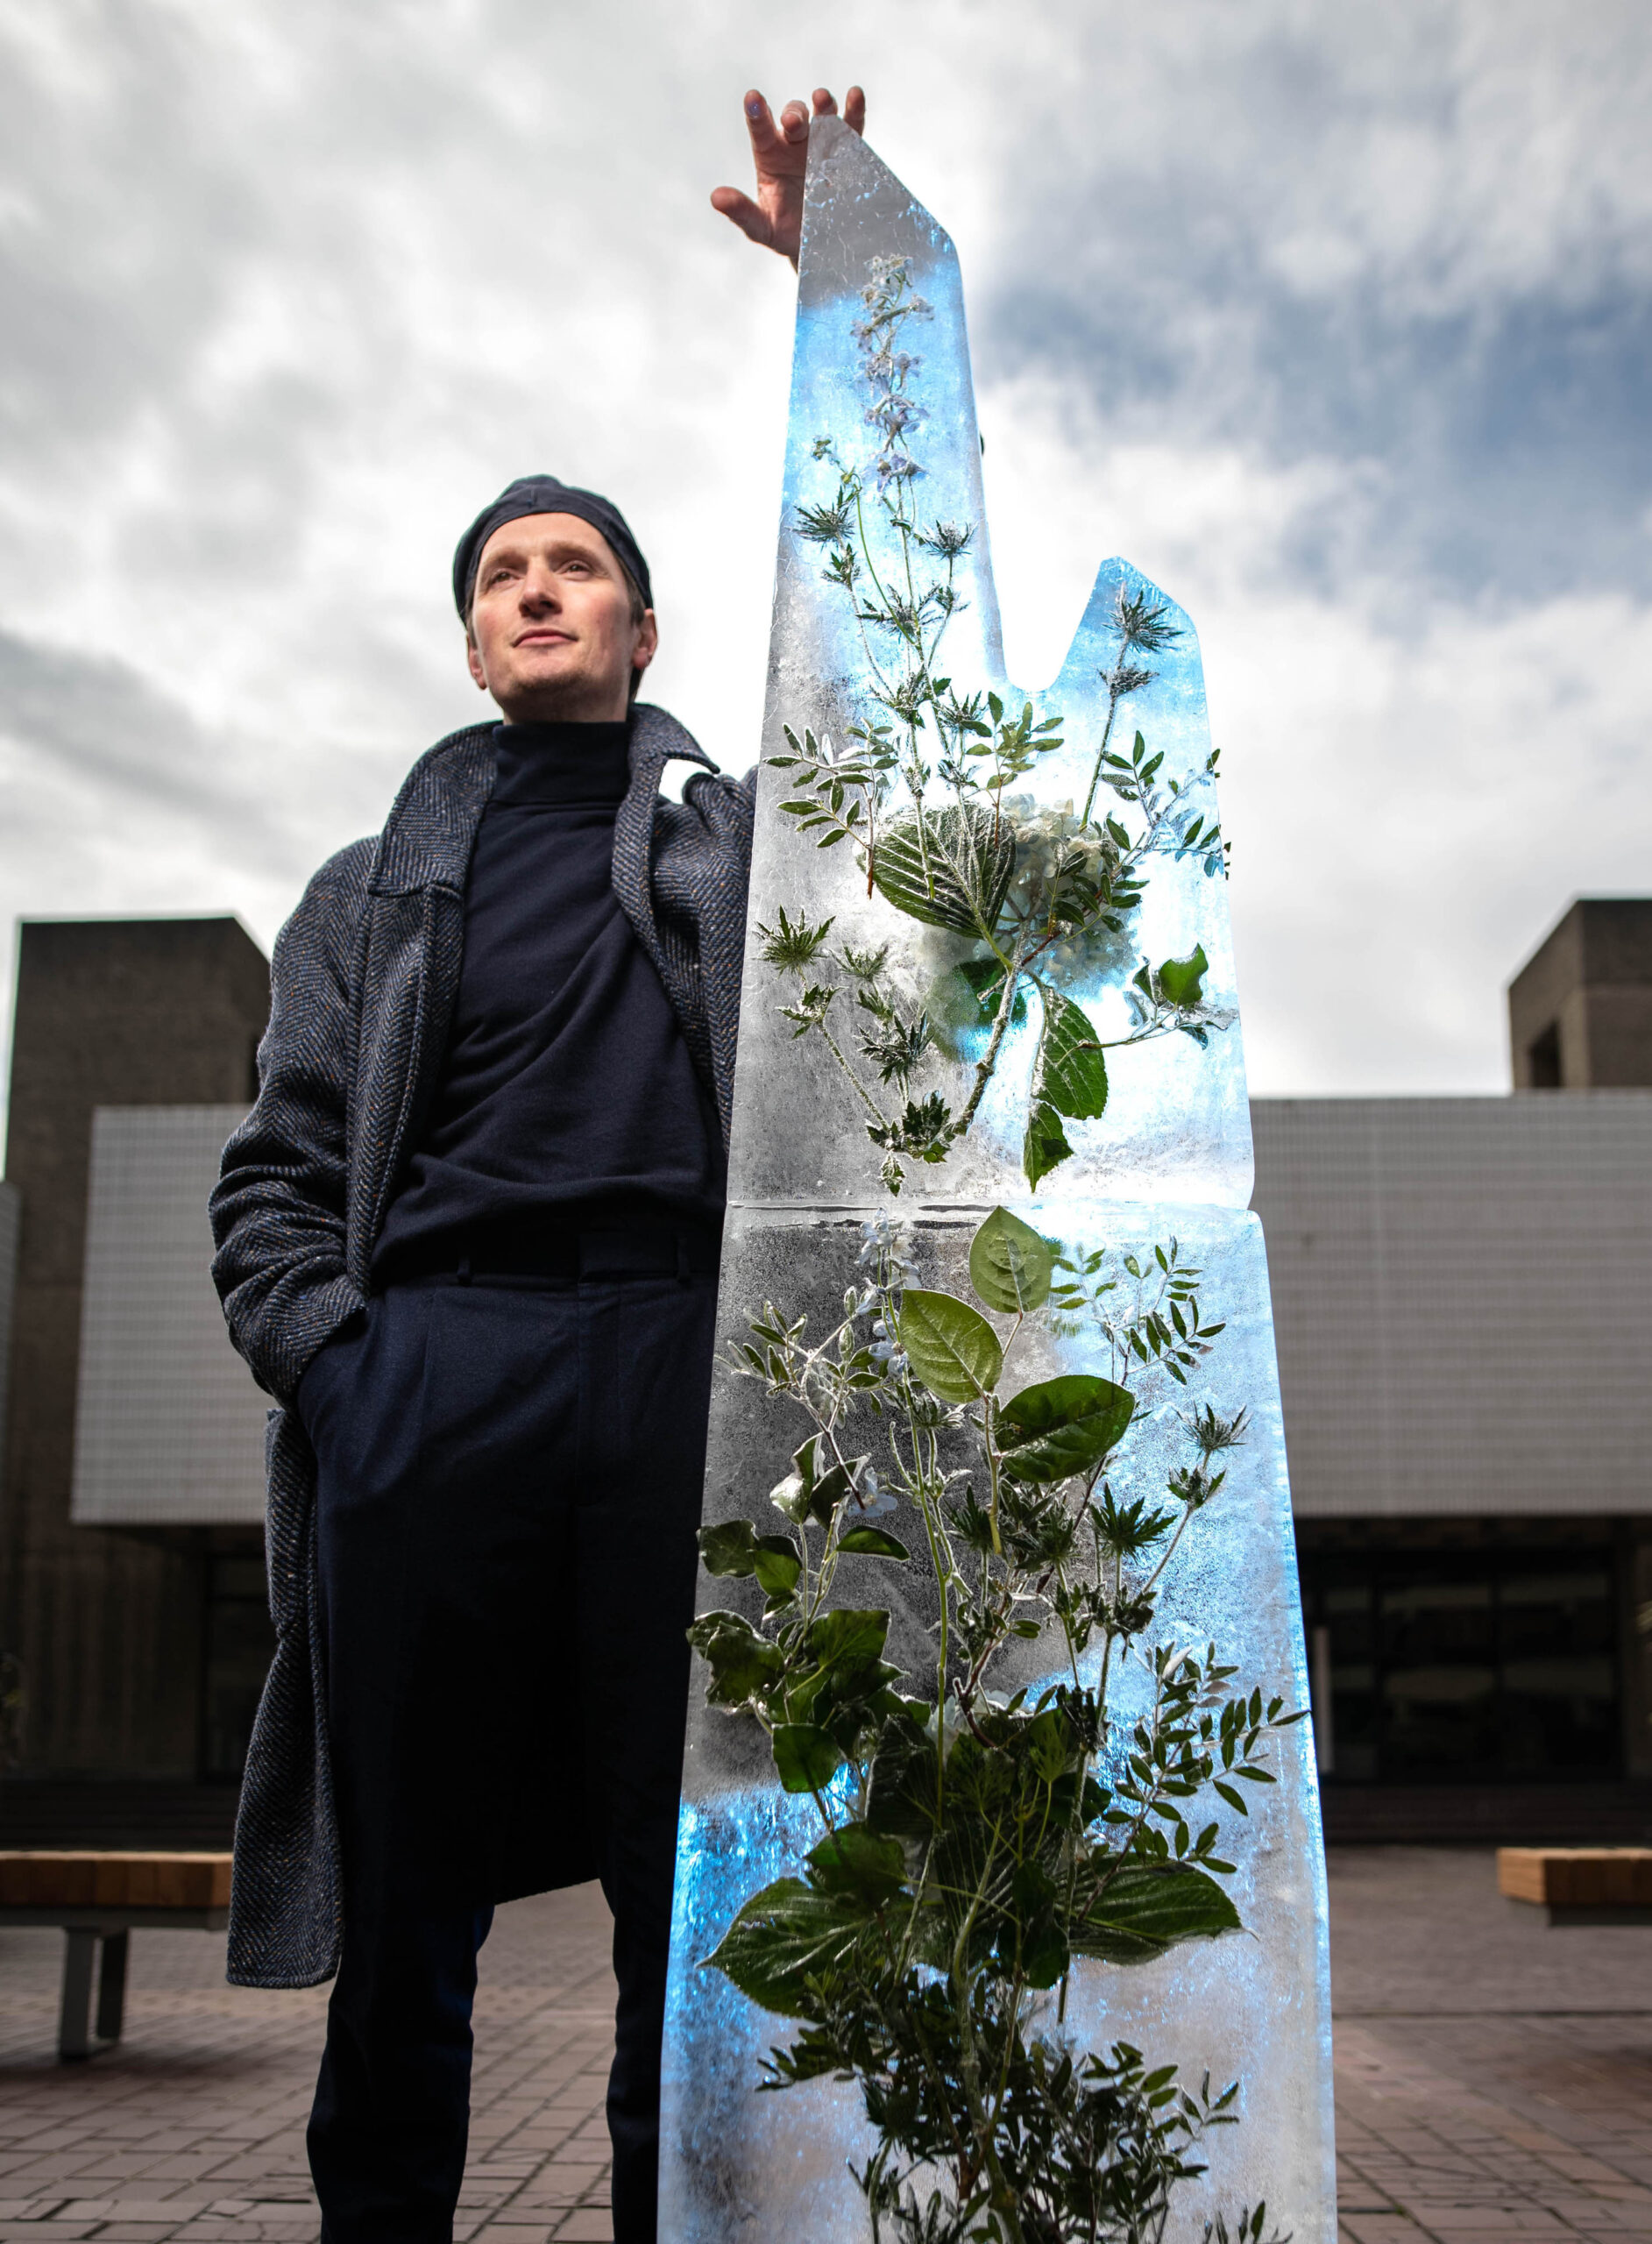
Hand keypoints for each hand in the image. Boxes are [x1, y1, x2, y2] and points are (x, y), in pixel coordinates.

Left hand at [711, 85, 865, 268]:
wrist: (818, 244)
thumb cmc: (784, 231)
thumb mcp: (761, 227)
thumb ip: (741, 212)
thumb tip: (716, 198)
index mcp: (770, 156)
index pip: (761, 130)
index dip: (757, 114)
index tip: (753, 98)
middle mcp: (794, 144)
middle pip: (794, 119)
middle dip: (794, 116)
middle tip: (793, 123)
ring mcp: (821, 145)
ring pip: (822, 117)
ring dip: (823, 107)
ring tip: (821, 99)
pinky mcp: (846, 152)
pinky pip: (852, 128)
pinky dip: (854, 111)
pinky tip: (854, 94)